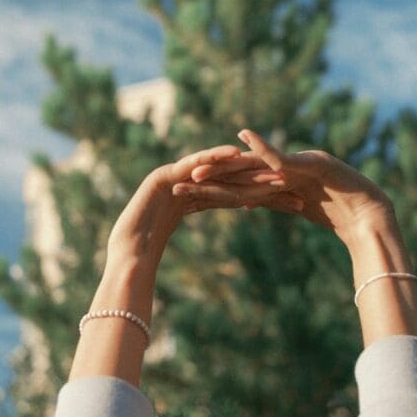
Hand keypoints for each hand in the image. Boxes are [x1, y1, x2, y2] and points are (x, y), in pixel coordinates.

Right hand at [107, 142, 304, 255]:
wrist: (123, 259)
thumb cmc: (144, 263)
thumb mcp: (187, 257)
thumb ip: (204, 255)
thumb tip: (223, 257)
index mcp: (191, 202)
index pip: (235, 197)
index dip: (264, 199)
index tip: (292, 204)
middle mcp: (184, 186)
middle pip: (230, 182)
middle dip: (260, 182)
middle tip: (292, 182)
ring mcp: (173, 178)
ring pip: (214, 172)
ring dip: (242, 166)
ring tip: (269, 163)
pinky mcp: (163, 176)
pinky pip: (193, 164)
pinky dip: (212, 157)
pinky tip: (233, 153)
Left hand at [180, 129, 392, 246]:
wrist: (370, 217)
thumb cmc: (340, 215)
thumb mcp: (298, 208)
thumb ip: (274, 200)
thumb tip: (244, 202)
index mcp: (279, 176)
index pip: (242, 181)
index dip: (215, 184)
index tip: (188, 190)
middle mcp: (286, 165)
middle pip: (244, 170)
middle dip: (213, 174)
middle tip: (181, 177)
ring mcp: (299, 162)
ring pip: (257, 165)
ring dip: (228, 165)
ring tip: (200, 166)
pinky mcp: (313, 163)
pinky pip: (284, 158)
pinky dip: (265, 148)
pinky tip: (243, 140)